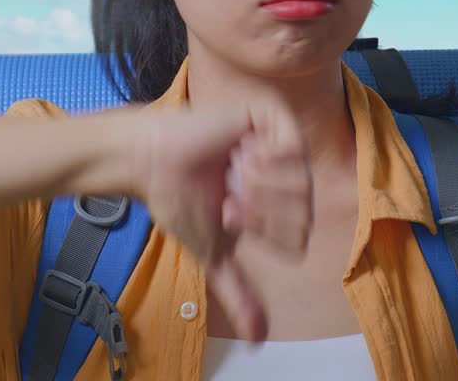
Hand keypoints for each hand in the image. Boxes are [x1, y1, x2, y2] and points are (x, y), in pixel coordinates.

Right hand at [132, 94, 313, 341]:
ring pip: (301, 181)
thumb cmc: (180, 203)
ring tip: (230, 174)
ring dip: (257, 186)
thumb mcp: (216, 254)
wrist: (152, 165)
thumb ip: (240, 293)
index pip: (299, 235)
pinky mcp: (270, 115)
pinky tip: (237, 155)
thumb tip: (258, 341)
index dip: (262, 234)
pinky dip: (260, 161)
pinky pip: (291, 148)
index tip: (228, 216)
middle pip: (304, 211)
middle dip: (260, 211)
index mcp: (279, 203)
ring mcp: (280, 142)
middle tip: (228, 197)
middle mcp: (286, 173)